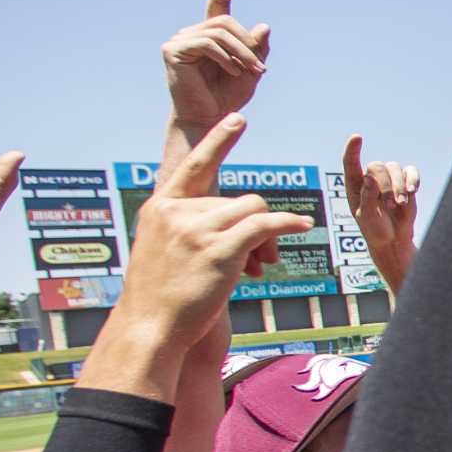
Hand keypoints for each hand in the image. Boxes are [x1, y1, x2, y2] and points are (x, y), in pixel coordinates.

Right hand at [114, 116, 315, 348]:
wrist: (148, 331)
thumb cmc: (161, 299)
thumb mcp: (165, 253)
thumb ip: (192, 230)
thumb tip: (244, 226)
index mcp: (159, 209)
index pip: (194, 166)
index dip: (218, 143)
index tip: (237, 120)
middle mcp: (175, 213)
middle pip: (236, 199)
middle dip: (253, 226)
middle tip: (261, 262)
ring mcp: (195, 230)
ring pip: (253, 209)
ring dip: (268, 234)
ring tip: (263, 265)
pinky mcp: (218, 250)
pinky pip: (264, 224)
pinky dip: (287, 223)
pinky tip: (303, 225)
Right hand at [162, 0, 269, 129]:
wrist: (208, 119)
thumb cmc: (226, 97)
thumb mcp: (250, 71)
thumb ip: (257, 49)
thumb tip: (263, 26)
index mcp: (211, 36)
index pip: (217, 4)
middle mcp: (193, 33)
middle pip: (226, 20)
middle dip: (247, 43)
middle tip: (260, 67)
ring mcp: (180, 40)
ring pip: (219, 31)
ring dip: (241, 52)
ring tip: (250, 72)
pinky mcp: (173, 50)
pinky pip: (208, 43)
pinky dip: (225, 57)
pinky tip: (232, 71)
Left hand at [341, 135, 419, 252]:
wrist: (394, 239)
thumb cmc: (375, 229)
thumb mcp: (366, 217)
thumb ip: (367, 197)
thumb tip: (369, 177)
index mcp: (355, 184)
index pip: (350, 162)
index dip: (353, 149)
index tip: (357, 138)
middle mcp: (371, 177)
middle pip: (376, 166)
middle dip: (385, 186)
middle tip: (389, 205)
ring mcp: (389, 178)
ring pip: (394, 168)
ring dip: (398, 187)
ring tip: (399, 205)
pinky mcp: (405, 182)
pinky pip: (411, 172)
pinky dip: (413, 179)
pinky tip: (412, 191)